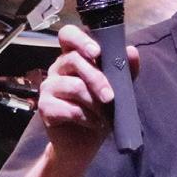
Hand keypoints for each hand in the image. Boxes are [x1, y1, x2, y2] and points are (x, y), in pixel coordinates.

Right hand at [37, 25, 138, 169]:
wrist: (85, 141)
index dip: (80, 39)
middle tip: (110, 96)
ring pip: (74, 86)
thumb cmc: (101, 108)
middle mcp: (58, 68)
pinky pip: (67, 108)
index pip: (68, 35)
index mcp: (74, 56)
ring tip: (105, 114)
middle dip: (97, 79)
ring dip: (95, 102)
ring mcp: (49, 87)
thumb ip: (125, 69)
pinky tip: (94, 123)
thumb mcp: (118, 88)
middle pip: (74, 60)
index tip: (97, 52)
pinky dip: (87, 117)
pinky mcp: (44, 107)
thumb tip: (131, 51)